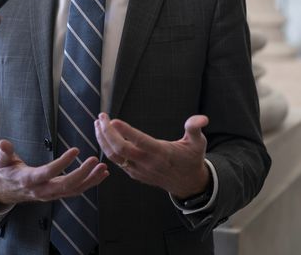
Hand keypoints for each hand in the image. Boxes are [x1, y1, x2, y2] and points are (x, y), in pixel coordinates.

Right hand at [0, 139, 108, 204]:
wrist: (7, 190)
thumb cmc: (6, 172)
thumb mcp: (2, 161)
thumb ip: (4, 152)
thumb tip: (2, 143)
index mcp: (29, 180)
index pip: (48, 172)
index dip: (62, 163)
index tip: (76, 150)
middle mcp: (42, 191)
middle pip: (65, 185)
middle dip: (82, 174)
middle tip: (95, 160)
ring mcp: (51, 195)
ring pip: (74, 190)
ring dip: (90, 180)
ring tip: (103, 168)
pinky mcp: (57, 194)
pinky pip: (76, 191)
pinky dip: (90, 184)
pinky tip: (101, 174)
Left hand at [94, 113, 209, 199]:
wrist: (188, 184)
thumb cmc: (192, 159)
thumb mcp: (198, 143)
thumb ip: (195, 128)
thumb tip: (202, 118)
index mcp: (162, 153)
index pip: (140, 142)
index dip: (126, 131)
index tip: (113, 120)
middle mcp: (147, 163)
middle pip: (121, 149)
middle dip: (107, 133)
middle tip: (101, 116)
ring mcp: (139, 170)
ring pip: (115, 157)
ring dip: (103, 140)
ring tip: (97, 124)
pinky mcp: (134, 174)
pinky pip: (117, 162)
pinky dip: (107, 149)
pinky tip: (103, 136)